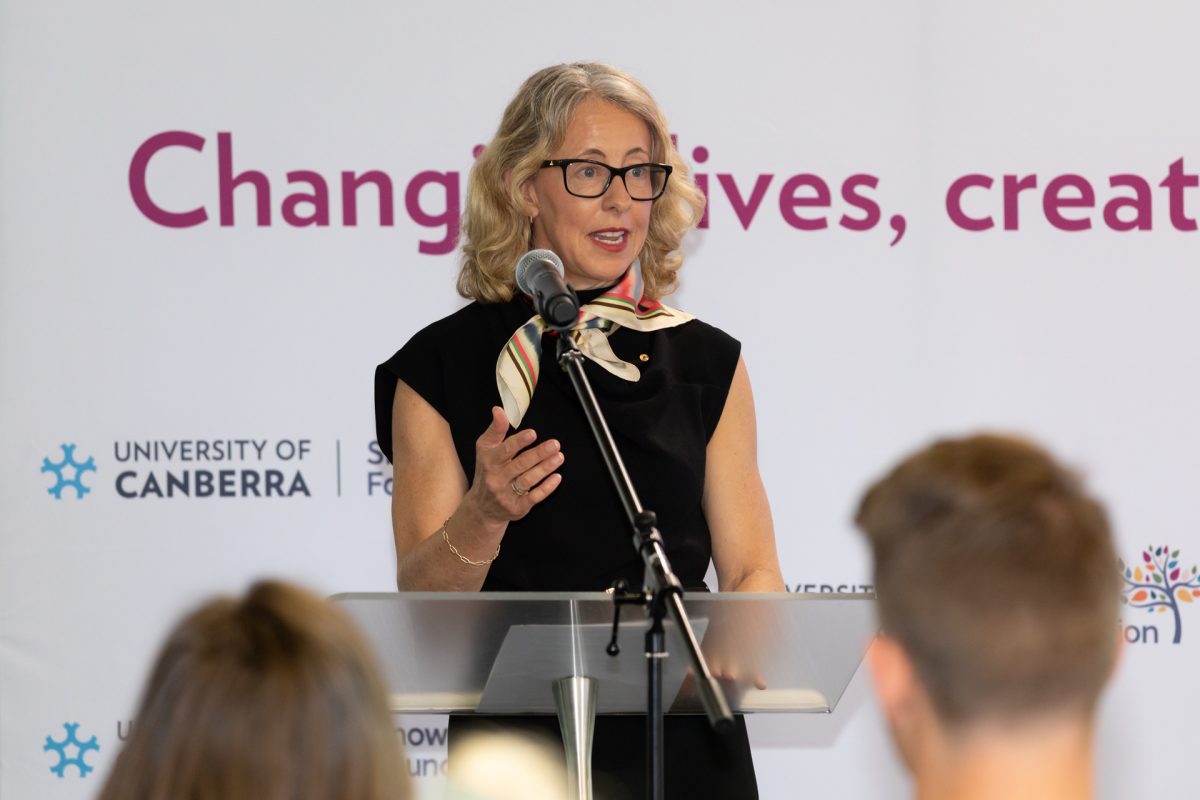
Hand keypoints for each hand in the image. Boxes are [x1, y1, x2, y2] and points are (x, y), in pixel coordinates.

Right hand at [465, 406, 563, 522]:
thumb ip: (495, 429)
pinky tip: (557, 477)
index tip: (533, 434)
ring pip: (529, 480)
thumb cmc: (487, 472)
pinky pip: (534, 497)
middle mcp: (496, 478)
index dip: (519, 442)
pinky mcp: (518, 507)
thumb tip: (499, 410)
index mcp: (489, 461)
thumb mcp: (485, 449)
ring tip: (559, 457)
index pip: (505, 450)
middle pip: (520, 464)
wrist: (482, 508)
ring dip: (545, 468)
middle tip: (555, 444)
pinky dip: (547, 487)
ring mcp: (507, 494)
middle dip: (539, 454)